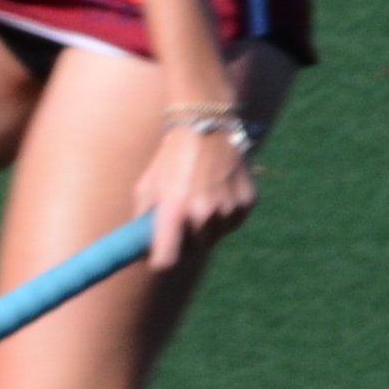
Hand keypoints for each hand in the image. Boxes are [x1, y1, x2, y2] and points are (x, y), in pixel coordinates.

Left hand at [131, 117, 259, 274]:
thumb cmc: (169, 159)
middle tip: (177, 224)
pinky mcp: (247, 202)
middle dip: (183, 242)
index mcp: (174, 209)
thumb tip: (140, 247)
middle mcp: (203, 212)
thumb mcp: (146, 187)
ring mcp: (228, 208)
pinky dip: (223, 218)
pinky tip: (215, 196)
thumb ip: (142, 219)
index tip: (156, 258)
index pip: (167, 259)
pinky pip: (232, 224)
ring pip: (214, 238)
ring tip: (197, 203)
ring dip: (204, 230)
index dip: (159, 261)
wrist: (206, 127)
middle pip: (192, 250)